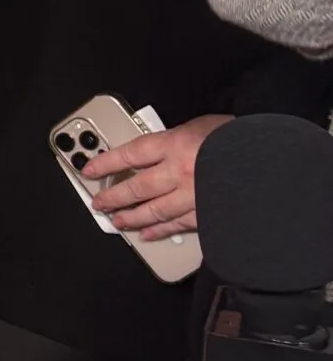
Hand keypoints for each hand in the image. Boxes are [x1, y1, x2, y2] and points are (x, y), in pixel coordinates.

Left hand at [80, 113, 228, 239]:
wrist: (270, 159)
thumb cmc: (238, 137)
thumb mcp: (200, 126)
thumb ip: (175, 139)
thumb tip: (155, 150)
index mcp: (174, 143)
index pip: (129, 154)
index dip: (105, 164)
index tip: (89, 170)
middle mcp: (178, 171)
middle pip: (135, 188)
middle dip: (112, 197)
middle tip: (98, 203)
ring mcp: (192, 195)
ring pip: (152, 211)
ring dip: (131, 218)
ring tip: (117, 222)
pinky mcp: (205, 213)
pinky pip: (176, 225)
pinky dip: (159, 230)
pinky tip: (148, 235)